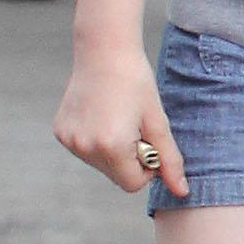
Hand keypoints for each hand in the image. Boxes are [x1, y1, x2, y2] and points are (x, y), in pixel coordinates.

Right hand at [55, 45, 187, 197]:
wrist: (104, 50)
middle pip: (116, 176)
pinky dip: (96, 140)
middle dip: (130, 158)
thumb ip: (169, 159)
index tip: (148, 140)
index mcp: (111, 146)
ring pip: (100, 164)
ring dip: (113, 150)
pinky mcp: (60, 132)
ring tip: (116, 116)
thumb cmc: (136, 82)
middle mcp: (85, 148)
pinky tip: (101, 113)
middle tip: (133, 125)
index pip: (133, 184)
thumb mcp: (157, 120)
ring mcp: (69, 141)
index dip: (147, 166)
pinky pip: (85, 150)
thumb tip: (182, 192)